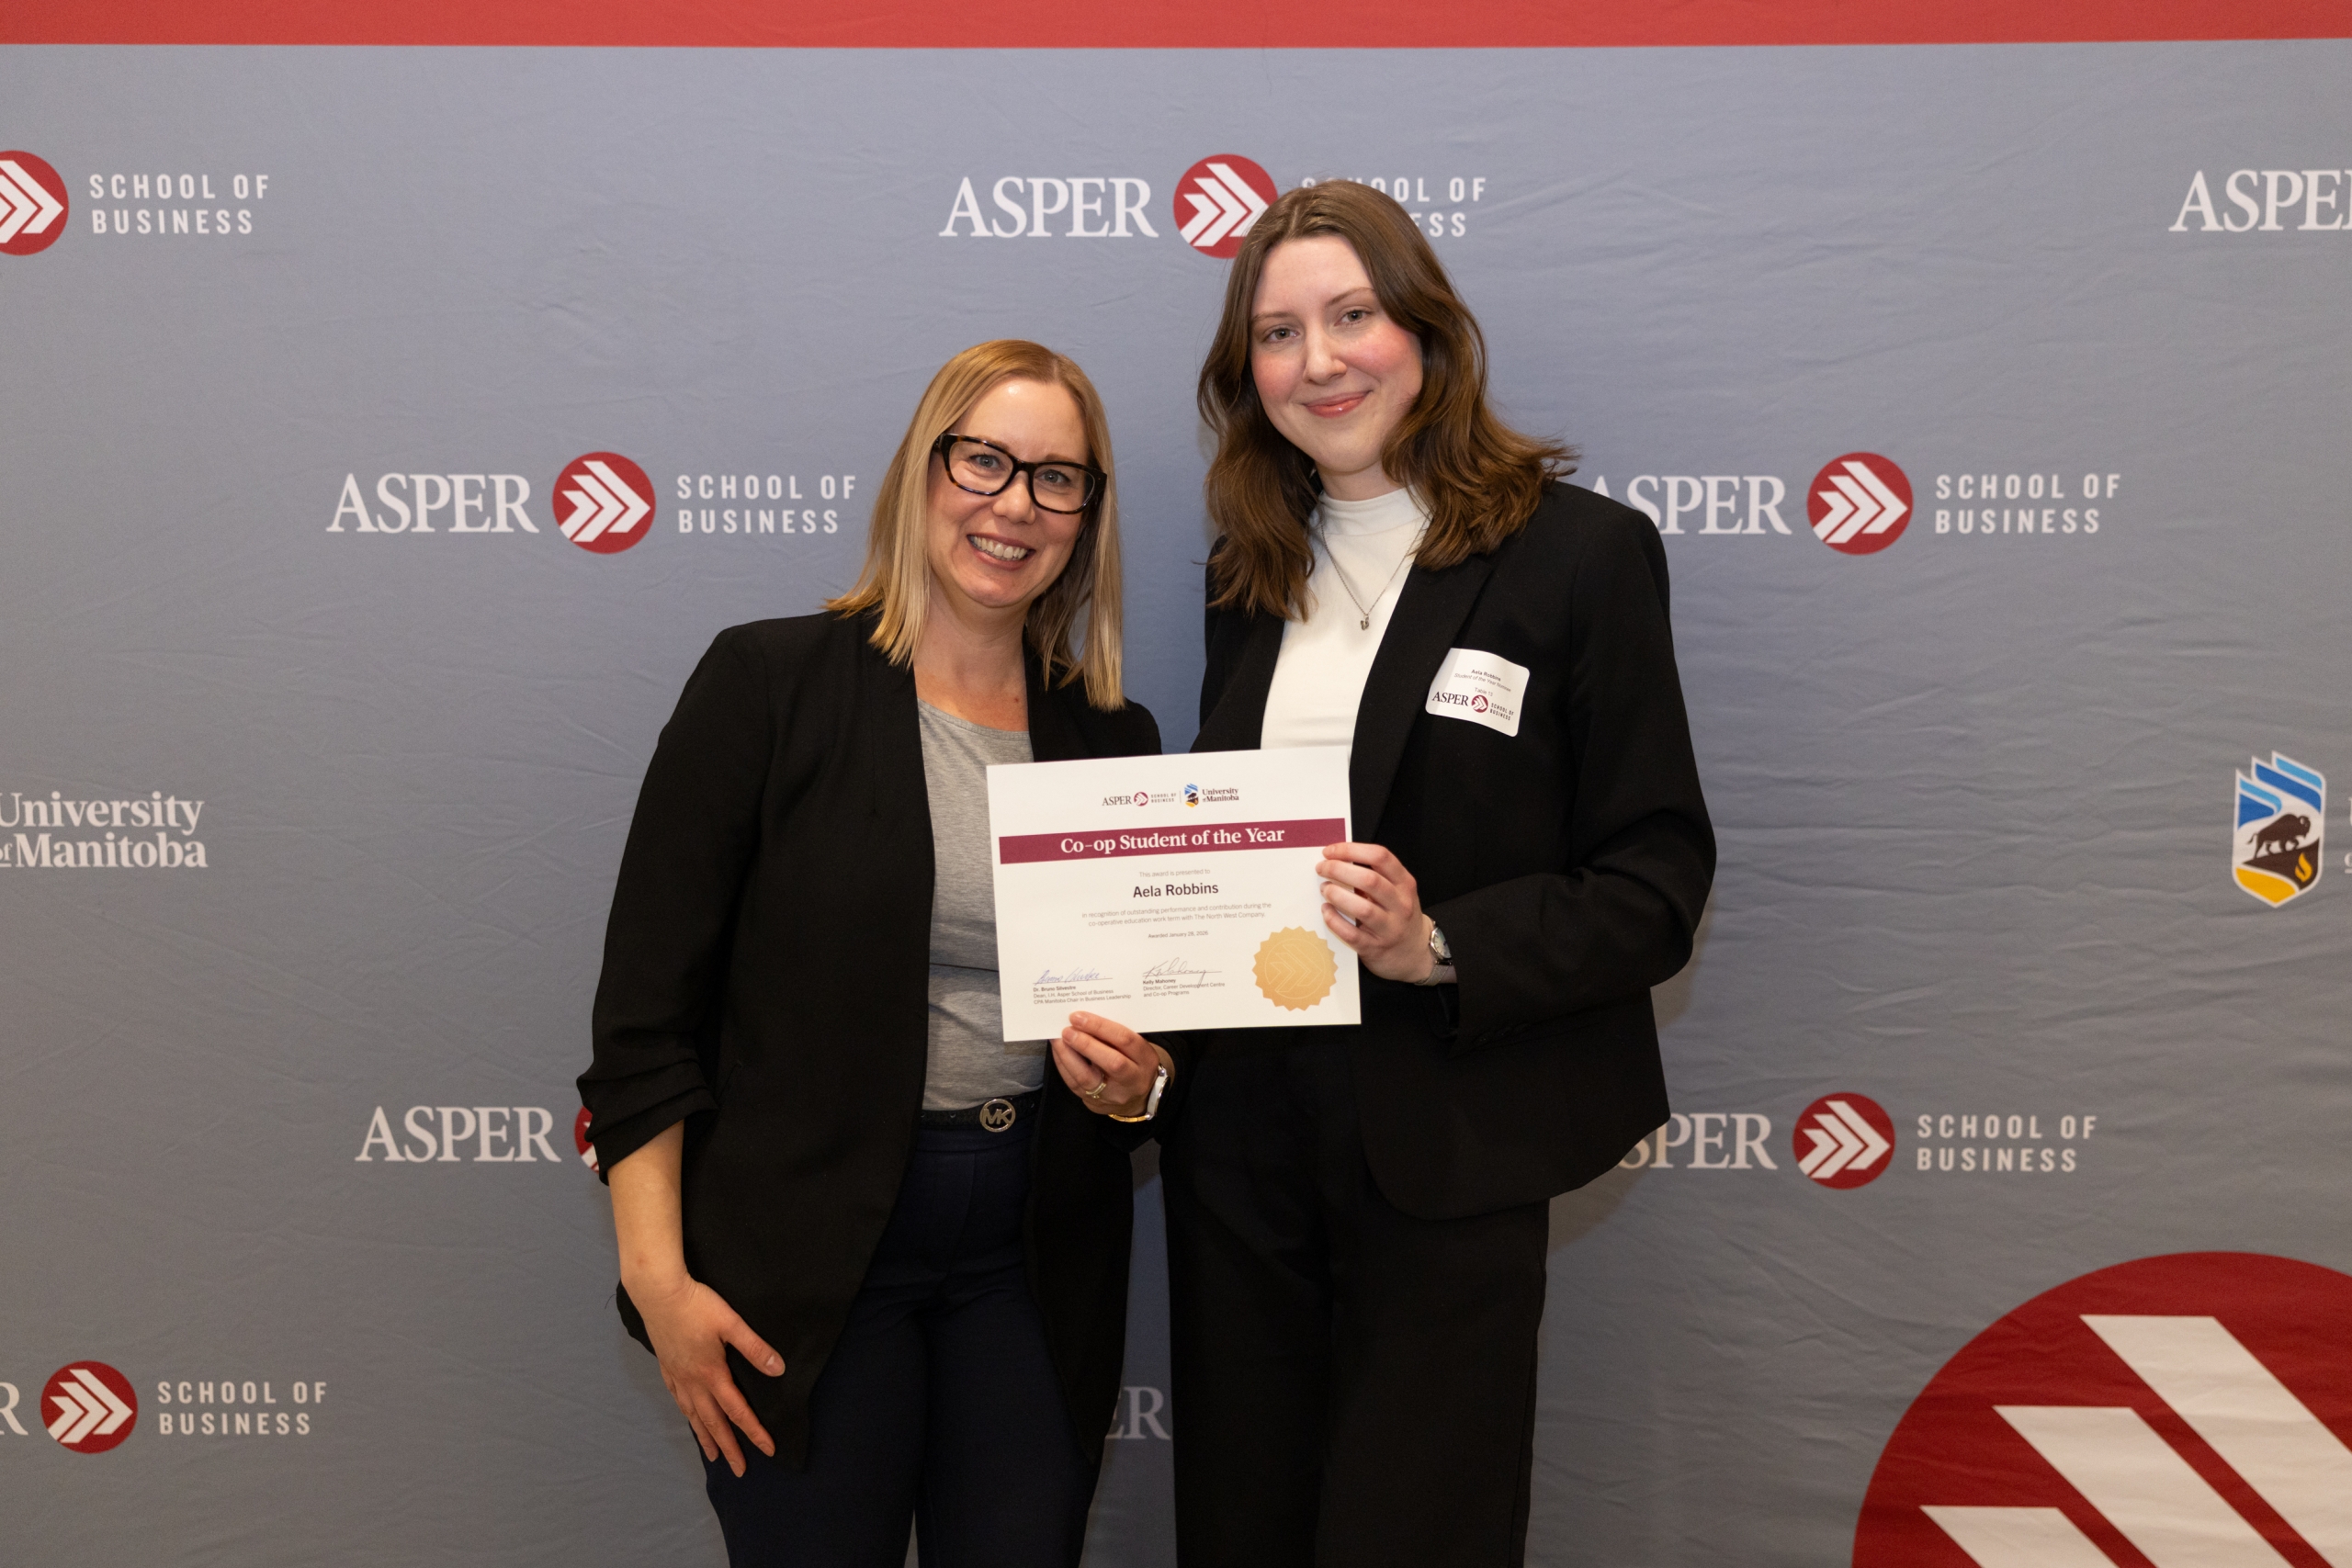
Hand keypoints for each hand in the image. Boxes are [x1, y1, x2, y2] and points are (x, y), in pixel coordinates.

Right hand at [629, 1270, 784, 1476]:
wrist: (658, 1293)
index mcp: (712, 1373)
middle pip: (713, 1422)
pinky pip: (678, 1400)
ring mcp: (677, 1376)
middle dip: (728, 1447)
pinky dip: (686, 1415)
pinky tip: (689, 1417)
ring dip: (705, 1437)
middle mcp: (693, 1381)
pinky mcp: (666, 1366)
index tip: (767, 1451)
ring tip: (713, 1456)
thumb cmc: (697, 1305)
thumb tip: (779, 1370)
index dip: (754, 1432)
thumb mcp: (731, 1323)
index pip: (737, 1411)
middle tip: (739, 1470)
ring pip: (693, 1415)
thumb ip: (754, 1347)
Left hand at [1054, 1012, 1169, 1117]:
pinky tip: (1058, 1052)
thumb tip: (1085, 1018)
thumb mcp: (1135, 1047)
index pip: (1125, 1040)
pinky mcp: (1095, 1103)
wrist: (1136, 1096)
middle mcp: (1133, 1080)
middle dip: (1086, 1044)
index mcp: (1146, 1059)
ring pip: (1088, 1078)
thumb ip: (1115, 1035)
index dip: (1101, 1027)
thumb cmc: (1133, 1061)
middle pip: (1112, 1063)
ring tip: (1057, 1039)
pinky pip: (1075, 1085)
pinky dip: (1063, 1066)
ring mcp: (1114, 1095)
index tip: (1079, 1017)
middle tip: (1067, 1030)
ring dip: (1068, 1056)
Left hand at [1317, 840, 1434, 982]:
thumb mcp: (1397, 892)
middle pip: (1369, 880)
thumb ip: (1374, 876)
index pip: (1380, 857)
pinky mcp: (1375, 948)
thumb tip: (1335, 860)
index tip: (1330, 851)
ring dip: (1337, 895)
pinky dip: (1334, 920)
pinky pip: (1351, 934)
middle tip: (1321, 869)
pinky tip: (1326, 911)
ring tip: (1325, 889)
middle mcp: (1401, 904)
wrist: (1414, 954)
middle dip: (1339, 870)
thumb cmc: (1398, 916)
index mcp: (1404, 884)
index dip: (1351, 850)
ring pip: (1362, 908)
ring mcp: (1389, 928)